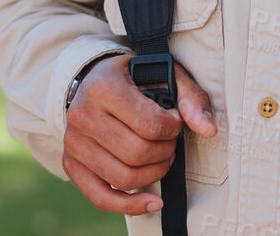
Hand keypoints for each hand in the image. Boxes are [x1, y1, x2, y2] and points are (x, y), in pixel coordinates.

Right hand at [62, 53, 216, 215]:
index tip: (175, 122)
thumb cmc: (131, 78)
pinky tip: (153, 202)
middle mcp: (82, 116)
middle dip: (165, 152)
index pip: (149, 125)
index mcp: (103, 88)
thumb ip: (190, 97)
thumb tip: (208, 129)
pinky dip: (129, 206)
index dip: (173, 129)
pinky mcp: (71, 164)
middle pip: (137, 154)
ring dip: (154, 174)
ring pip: (124, 178)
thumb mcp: (163, 74)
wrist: (91, 80)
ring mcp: (73, 143)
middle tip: (169, 141)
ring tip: (161, 158)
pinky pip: (101, 197)